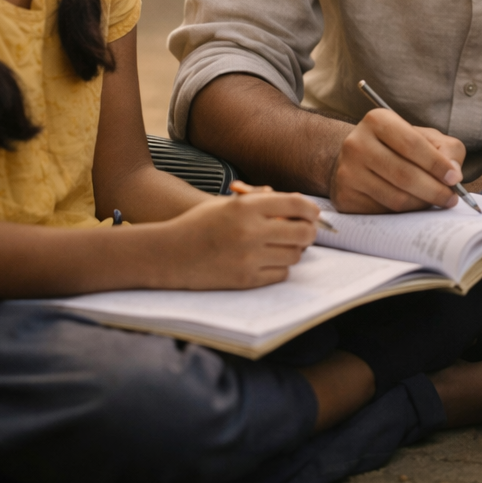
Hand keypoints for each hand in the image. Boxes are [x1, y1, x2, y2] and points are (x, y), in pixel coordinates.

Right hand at [158, 185, 320, 289]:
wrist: (168, 254)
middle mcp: (251, 232)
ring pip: (294, 255)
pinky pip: (281, 274)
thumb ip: (262, 203)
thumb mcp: (228, 203)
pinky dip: (280, 267)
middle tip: (306, 231)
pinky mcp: (245, 280)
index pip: (296, 204)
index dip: (311, 209)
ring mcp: (249, 258)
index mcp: (247, 207)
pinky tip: (268, 261)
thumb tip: (299, 205)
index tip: (313, 213)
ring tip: (282, 246)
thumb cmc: (199, 224)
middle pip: (303, 232)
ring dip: (294, 250)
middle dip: (309, 231)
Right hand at [329, 108, 466, 213]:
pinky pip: (383, 212)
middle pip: (404, 175)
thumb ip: (447, 149)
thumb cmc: (398, 147)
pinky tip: (412, 205)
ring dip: (422, 204)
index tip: (455, 179)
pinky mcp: (345, 197)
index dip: (437, 165)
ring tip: (435, 201)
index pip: (412, 144)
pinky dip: (404, 213)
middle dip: (434, 190)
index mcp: (377, 121)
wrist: (358, 158)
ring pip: (395, 198)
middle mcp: (356, 144)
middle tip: (451, 199)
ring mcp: (347, 172)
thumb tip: (454, 173)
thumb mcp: (425, 137)